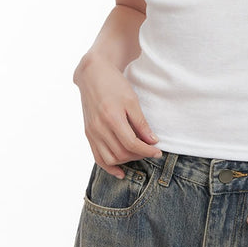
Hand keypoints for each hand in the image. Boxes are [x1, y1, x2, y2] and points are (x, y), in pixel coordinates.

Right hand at [74, 55, 161, 178]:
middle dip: (139, 155)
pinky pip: (97, 157)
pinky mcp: (88, 134)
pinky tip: (120, 171)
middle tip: (150, 150)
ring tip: (138, 154)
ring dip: (126, 161)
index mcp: (112, 118)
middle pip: (121, 153)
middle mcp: (99, 128)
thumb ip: (141, 123)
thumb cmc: (115, 85)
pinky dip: (109, 167)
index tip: (158, 151)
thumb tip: (152, 142)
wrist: (93, 75)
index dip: (147, 151)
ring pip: (109, 159)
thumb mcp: (132, 100)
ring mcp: (91, 132)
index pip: (131, 144)